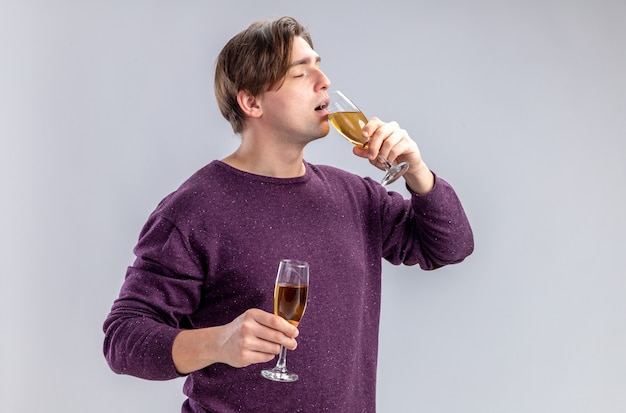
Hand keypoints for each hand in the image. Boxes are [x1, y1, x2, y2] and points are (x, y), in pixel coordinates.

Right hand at [172, 308, 298, 372]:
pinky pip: (267, 357)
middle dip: (289, 341)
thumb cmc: (241, 328)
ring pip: (274, 348)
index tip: (295, 332)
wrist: (219, 342)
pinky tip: (262, 352)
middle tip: (293, 344)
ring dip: (277, 349)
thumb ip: (269, 321)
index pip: (276, 321)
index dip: (289, 328)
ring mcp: (245, 343)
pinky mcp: (244, 356)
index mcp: (252, 315)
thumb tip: (292, 329)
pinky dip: (269, 355)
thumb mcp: (252, 318)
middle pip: (277, 336)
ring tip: (272, 346)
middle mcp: (247, 328)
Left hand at [354, 117, 434, 193]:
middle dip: (373, 146)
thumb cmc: (391, 157)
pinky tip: (389, 162)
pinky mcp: (408, 143)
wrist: (407, 165)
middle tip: (371, 156)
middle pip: (381, 132)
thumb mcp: (375, 155)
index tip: (363, 135)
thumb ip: (365, 151)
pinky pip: (396, 149)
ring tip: (381, 162)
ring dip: (382, 154)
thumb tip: (355, 149)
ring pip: (388, 142)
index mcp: (382, 128)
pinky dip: (390, 158)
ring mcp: (401, 134)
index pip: (375, 122)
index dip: (369, 127)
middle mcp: (392, 128)